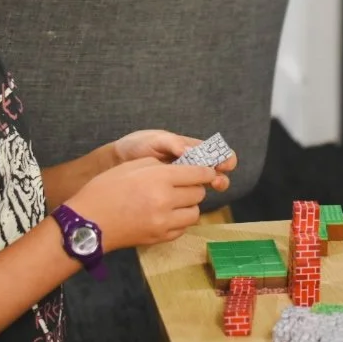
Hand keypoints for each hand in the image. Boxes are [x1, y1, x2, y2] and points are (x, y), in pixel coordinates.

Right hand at [69, 158, 216, 248]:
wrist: (88, 223)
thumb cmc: (104, 190)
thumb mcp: (130, 166)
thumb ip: (158, 165)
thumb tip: (179, 169)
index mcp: (159, 179)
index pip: (197, 174)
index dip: (205, 172)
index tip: (207, 172)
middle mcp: (165, 201)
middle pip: (198, 193)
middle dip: (194, 187)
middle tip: (182, 185)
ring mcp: (163, 222)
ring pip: (194, 213)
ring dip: (188, 205)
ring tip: (175, 201)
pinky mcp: (160, 238)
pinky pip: (182, 228)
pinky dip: (179, 221)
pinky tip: (166, 215)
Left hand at [113, 130, 236, 191]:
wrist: (117, 163)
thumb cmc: (137, 145)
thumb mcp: (154, 140)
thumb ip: (171, 143)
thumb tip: (189, 151)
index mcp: (190, 148)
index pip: (215, 152)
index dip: (224, 158)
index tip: (225, 164)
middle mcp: (191, 165)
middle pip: (216, 171)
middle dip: (221, 176)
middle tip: (216, 181)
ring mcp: (183, 180)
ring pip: (206, 185)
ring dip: (213, 186)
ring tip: (211, 187)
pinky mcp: (174, 194)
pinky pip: (190, 197)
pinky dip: (195, 199)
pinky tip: (193, 201)